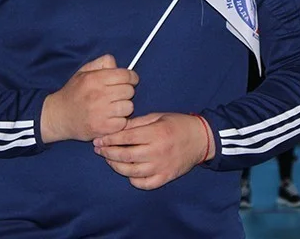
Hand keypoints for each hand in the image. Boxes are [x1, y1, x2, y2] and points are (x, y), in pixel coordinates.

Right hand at [40, 54, 138, 143]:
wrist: (58, 117)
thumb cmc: (74, 92)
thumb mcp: (83, 72)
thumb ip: (102, 63)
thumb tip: (118, 65)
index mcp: (94, 79)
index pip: (125, 75)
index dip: (131, 77)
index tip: (130, 80)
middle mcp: (98, 95)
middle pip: (129, 91)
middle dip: (126, 91)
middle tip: (118, 95)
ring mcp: (101, 113)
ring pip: (129, 107)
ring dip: (124, 107)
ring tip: (114, 107)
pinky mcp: (102, 128)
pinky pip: (123, 122)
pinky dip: (119, 121)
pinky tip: (111, 118)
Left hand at [93, 112, 213, 189]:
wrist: (201, 139)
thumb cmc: (178, 124)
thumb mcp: (158, 116)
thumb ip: (138, 123)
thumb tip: (117, 127)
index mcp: (155, 133)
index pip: (125, 138)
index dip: (109, 139)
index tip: (98, 139)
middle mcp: (157, 152)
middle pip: (125, 156)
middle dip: (107, 153)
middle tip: (98, 149)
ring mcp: (161, 167)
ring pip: (131, 172)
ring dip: (116, 166)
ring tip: (109, 160)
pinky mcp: (165, 177)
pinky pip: (144, 184)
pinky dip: (133, 180)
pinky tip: (128, 172)